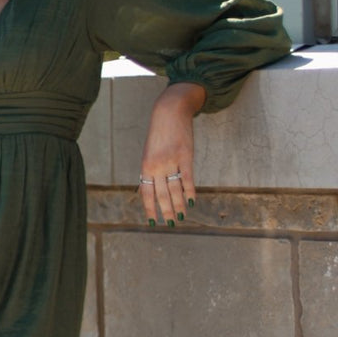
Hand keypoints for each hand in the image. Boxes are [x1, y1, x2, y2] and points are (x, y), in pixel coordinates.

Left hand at [138, 82, 204, 225]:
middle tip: (172, 223)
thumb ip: (151, 171)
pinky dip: (190, 191)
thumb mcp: (150, 153)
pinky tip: (192, 202)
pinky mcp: (185, 155)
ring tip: (182, 217)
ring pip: (175, 190)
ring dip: (179, 205)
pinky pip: (187, 178)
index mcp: (146, 166)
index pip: (146, 193)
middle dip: (166, 211)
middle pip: (161, 195)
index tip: (153, 222)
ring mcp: (171, 161)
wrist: (169, 112)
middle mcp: (156, 166)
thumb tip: (153, 190)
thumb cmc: (159, 134)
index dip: (150, 209)